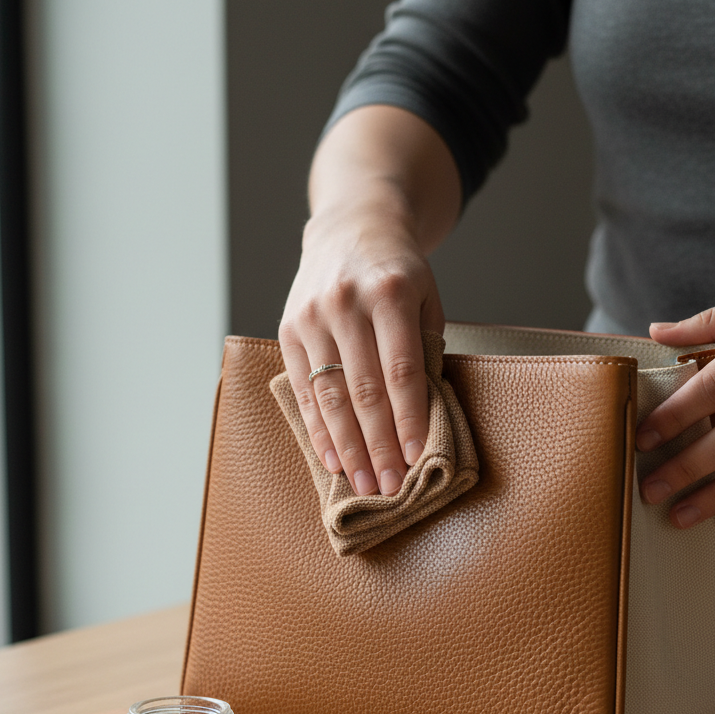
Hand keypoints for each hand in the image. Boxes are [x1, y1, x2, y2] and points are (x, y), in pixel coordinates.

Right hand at [278, 207, 441, 496]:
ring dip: (348, 447)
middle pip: (364, 390)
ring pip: (331, 395)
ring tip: (364, 483)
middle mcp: (346, 302)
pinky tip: (333, 460)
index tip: (417, 457)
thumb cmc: (398, 273)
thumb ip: (424, 350)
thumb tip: (422, 419)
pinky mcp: (288, 328)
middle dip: (379, 444)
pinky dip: (319, 430)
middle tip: (391, 485)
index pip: (401, 370)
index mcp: (390, 292)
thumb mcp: (425, 298)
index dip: (409, 418)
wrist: (352, 228)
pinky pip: (304, 390)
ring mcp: (312, 316)